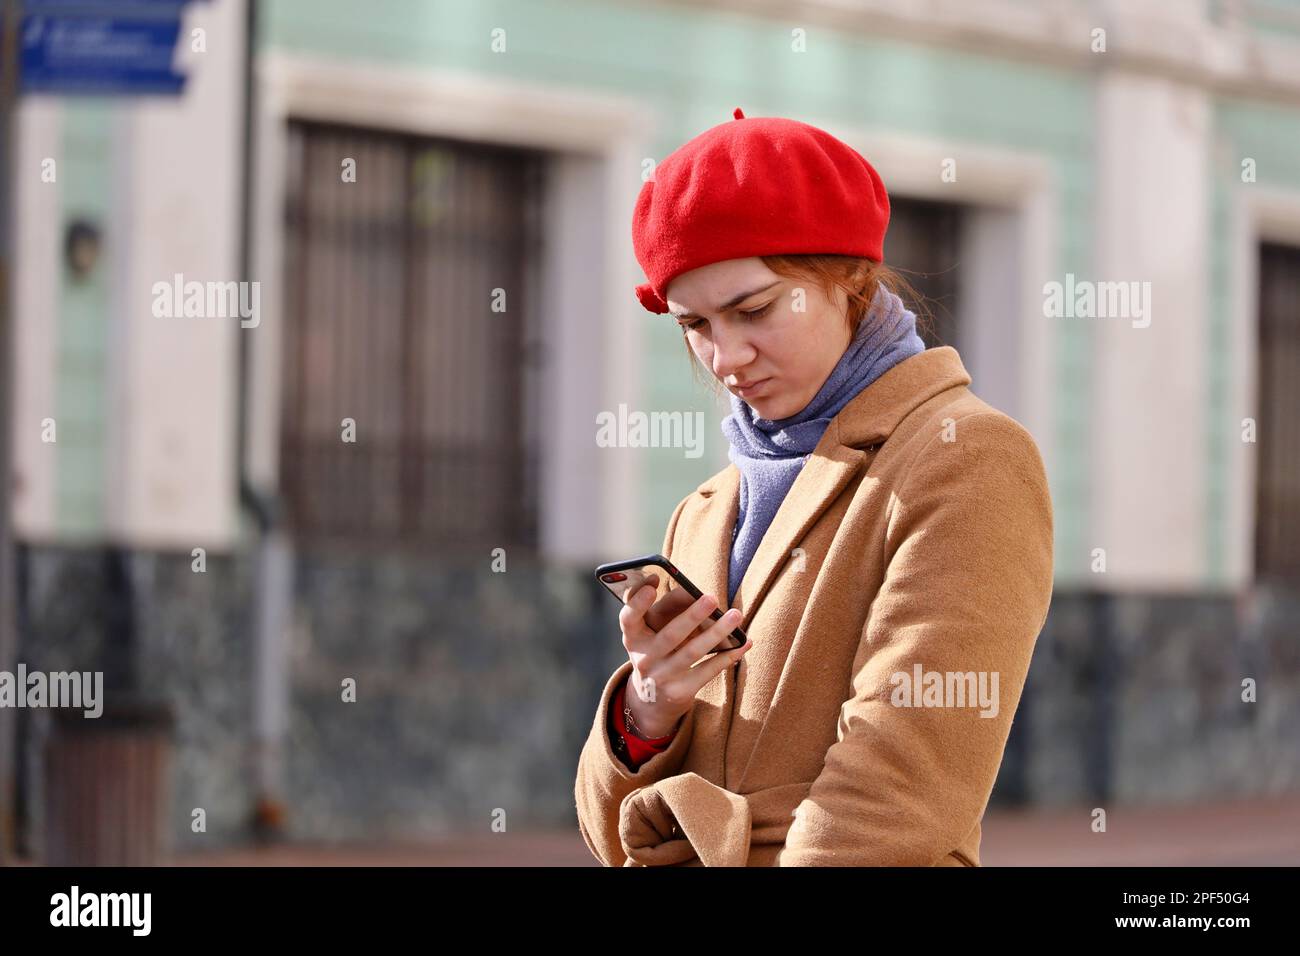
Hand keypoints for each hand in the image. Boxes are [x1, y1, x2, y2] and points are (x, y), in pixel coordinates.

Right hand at [617, 573, 752, 737]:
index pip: (628, 618)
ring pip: (692, 652)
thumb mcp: (647, 632)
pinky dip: (727, 656)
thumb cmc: (654, 651)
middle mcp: (643, 658)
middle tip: (712, 598)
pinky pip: (707, 671)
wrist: (650, 699)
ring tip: (735, 615)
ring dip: (717, 632)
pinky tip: (743, 643)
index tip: (653, 585)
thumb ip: (662, 608)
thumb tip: (688, 589)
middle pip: (669, 635)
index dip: (638, 602)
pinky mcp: (679, 691)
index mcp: (633, 637)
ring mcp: (661, 677)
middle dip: (692, 616)